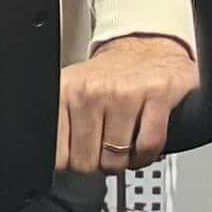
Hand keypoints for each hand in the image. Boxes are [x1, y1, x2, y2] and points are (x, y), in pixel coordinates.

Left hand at [57, 31, 199, 174]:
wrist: (145, 49)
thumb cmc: (107, 79)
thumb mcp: (70, 94)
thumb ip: (59, 126)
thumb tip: (54, 162)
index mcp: (64, 92)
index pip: (57, 154)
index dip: (70, 163)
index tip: (77, 156)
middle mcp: (91, 91)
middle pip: (86, 161)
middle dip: (97, 163)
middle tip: (103, 149)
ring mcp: (125, 93)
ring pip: (117, 159)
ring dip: (122, 161)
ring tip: (122, 146)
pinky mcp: (157, 95)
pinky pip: (147, 146)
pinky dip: (145, 156)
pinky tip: (141, 149)